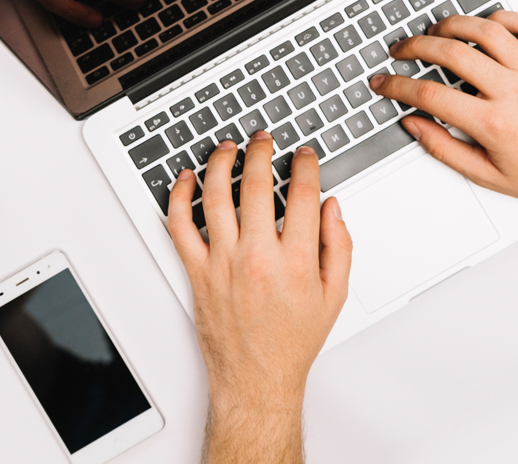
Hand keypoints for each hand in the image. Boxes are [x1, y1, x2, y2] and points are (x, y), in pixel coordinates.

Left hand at [168, 133, 351, 462]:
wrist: (256, 378)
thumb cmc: (292, 341)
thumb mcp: (334, 295)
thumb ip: (338, 246)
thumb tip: (331, 207)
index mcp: (295, 260)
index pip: (302, 193)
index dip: (305, 165)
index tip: (303, 155)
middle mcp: (257, 256)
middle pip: (257, 185)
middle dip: (261, 151)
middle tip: (263, 140)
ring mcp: (222, 262)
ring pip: (216, 197)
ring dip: (220, 164)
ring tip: (227, 149)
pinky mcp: (197, 271)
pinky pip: (180, 226)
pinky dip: (178, 198)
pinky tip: (185, 181)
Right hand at [370, 11, 517, 207]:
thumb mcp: (486, 174)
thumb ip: (444, 149)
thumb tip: (414, 125)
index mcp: (493, 123)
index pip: (430, 95)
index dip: (398, 86)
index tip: (384, 83)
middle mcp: (514, 92)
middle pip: (452, 54)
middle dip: (415, 47)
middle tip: (401, 51)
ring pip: (486, 31)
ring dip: (453, 26)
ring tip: (436, 32)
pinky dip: (501, 18)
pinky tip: (484, 25)